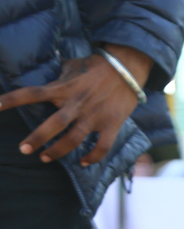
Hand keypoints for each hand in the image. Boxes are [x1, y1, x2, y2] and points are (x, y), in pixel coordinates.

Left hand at [0, 44, 151, 165]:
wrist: (127, 68)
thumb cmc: (96, 66)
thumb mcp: (72, 67)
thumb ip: (58, 78)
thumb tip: (48, 83)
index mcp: (63, 88)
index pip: (31, 94)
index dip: (11, 100)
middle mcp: (76, 103)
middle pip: (53, 124)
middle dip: (37, 139)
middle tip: (24, 150)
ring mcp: (94, 116)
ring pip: (74, 139)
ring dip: (58, 151)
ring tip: (45, 158)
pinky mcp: (111, 124)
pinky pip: (102, 146)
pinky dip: (92, 157)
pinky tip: (83, 162)